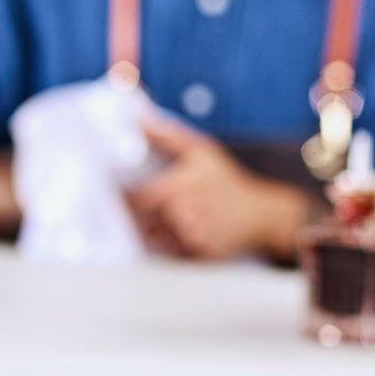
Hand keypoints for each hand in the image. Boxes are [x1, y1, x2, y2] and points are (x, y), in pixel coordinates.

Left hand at [124, 115, 305, 259]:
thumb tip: (138, 119)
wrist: (261, 215)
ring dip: (142, 231)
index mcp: (181, 188)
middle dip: (128, 216)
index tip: (112, 191)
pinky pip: (167, 254)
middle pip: (140, 221)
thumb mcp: (202, 151)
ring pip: (152, 239)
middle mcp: (185, 215)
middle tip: (116, 209)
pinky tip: (159, 235)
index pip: (138, 198)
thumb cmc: (226, 180)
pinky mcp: (199, 256)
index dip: (122, 198)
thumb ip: (167, 136)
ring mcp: (192, 238)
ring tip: (136, 222)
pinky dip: (159, 246)